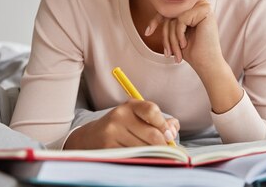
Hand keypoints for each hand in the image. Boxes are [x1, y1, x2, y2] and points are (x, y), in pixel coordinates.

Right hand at [63, 99, 179, 148]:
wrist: (91, 137)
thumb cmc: (122, 126)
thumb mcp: (137, 117)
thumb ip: (158, 120)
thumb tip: (174, 128)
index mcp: (130, 106)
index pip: (151, 111)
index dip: (164, 125)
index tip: (170, 136)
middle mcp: (120, 116)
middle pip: (151, 134)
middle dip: (163, 145)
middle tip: (169, 152)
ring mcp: (112, 133)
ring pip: (144, 148)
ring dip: (154, 155)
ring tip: (157, 156)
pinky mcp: (108, 148)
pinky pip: (133, 157)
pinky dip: (142, 160)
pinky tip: (143, 159)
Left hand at [145, 0, 222, 72]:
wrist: (207, 63)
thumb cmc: (193, 50)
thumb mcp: (176, 33)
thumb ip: (170, 19)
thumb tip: (156, 5)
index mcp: (194, 8)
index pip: (170, 9)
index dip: (156, 20)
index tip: (147, 33)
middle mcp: (199, 3)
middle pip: (171, 14)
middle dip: (166, 35)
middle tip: (168, 53)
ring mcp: (203, 6)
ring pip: (174, 18)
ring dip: (171, 39)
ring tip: (176, 53)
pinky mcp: (204, 11)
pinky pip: (180, 20)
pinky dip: (179, 35)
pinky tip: (184, 44)